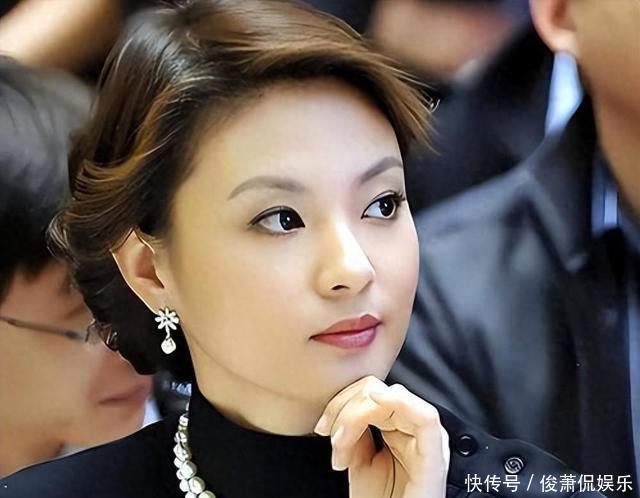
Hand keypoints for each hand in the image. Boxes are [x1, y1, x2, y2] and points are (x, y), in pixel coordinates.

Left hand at [314, 376, 448, 497]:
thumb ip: (358, 429)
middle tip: (330, 438)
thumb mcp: (360, 460)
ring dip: (358, 414)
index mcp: (401, 428)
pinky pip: (425, 418)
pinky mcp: (435, 457)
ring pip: (394, 398)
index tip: (321, 426)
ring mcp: (428, 442)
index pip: (373, 392)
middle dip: (345, 409)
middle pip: (380, 392)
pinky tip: (378, 400)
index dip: (342, 400)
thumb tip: (346, 407)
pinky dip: (401, 402)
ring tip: (342, 448)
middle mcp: (416, 430)